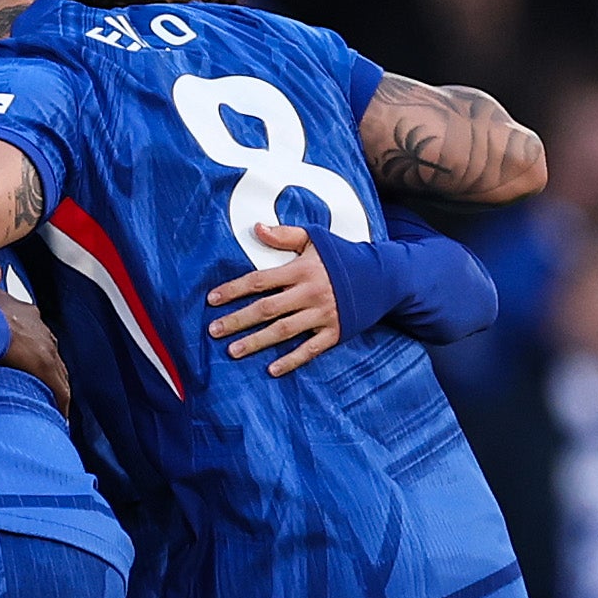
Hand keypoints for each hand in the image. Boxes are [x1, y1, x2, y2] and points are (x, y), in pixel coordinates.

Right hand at [0, 262, 70, 417]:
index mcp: (24, 314)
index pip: (32, 332)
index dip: (28, 346)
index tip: (23, 359)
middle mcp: (40, 331)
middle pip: (47, 353)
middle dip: (43, 369)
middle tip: (36, 386)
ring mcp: (45, 348)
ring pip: (56, 372)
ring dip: (52, 387)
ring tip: (47, 405)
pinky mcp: (45, 365)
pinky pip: (58, 389)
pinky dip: (59, 401)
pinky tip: (57, 415)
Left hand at [207, 223, 340, 375]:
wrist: (385, 277)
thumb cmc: (345, 256)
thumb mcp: (317, 239)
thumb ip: (286, 235)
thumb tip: (256, 228)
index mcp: (302, 270)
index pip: (260, 281)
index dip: (234, 290)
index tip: (212, 299)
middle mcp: (311, 293)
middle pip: (267, 309)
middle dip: (238, 320)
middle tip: (213, 330)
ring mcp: (323, 314)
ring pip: (284, 331)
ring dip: (256, 342)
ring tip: (232, 351)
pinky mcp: (336, 331)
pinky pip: (310, 349)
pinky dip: (292, 360)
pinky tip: (272, 369)